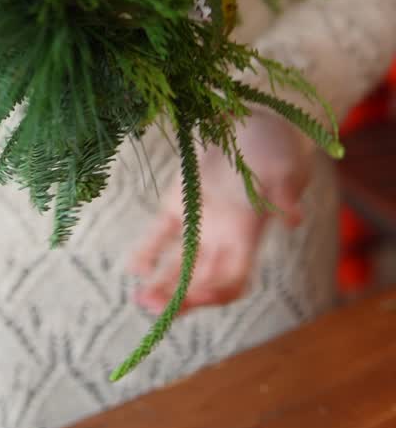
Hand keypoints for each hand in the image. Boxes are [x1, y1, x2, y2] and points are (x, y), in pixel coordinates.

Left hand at [128, 114, 313, 314]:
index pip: (234, 278)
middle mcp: (224, 236)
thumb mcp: (285, 165)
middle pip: (201, 280)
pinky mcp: (180, 203)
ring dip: (162, 284)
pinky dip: (148, 252)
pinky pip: (162, 234)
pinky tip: (134, 268)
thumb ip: (287, 192)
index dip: (215, 292)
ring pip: (180, 264)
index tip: (194, 296)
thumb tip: (295, 218)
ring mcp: (200, 222)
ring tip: (140, 300)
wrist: (254, 119)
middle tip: (153, 308)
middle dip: (180, 298)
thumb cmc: (276, 144)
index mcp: (248, 234)